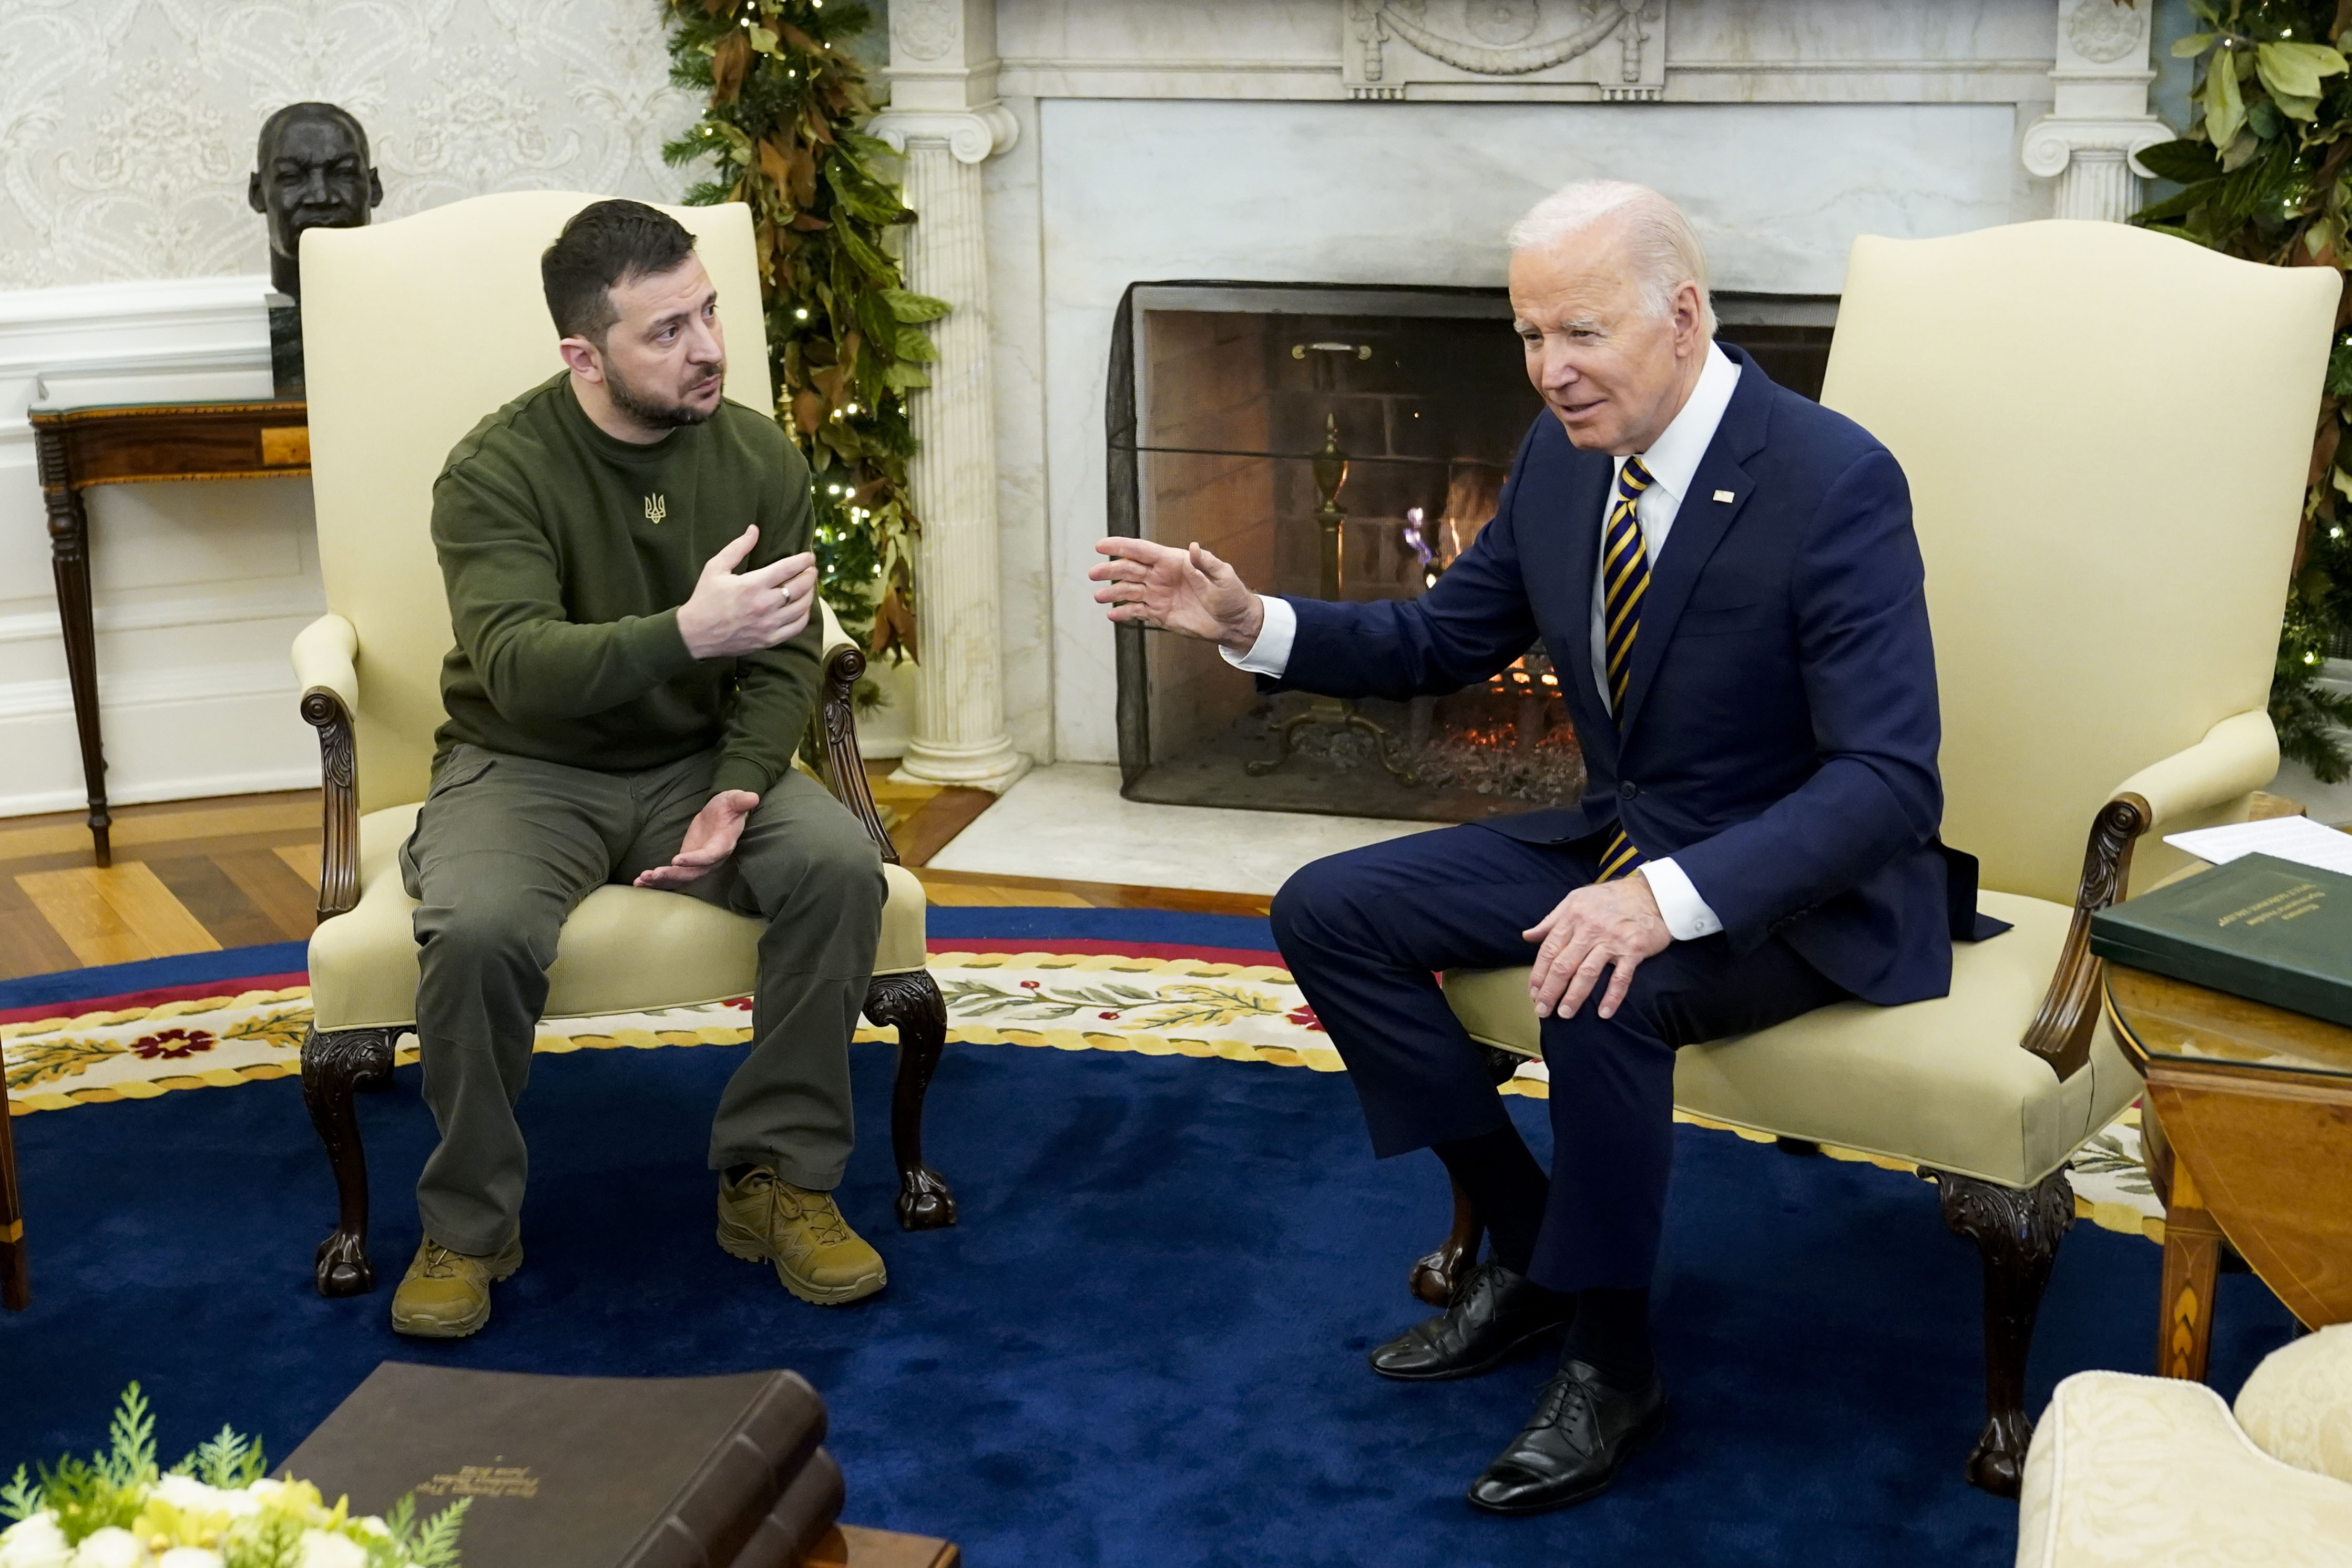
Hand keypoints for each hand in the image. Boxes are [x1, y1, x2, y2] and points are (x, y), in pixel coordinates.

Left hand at [633, 790, 757, 888]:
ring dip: (661, 881)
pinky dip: (657, 880)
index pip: (709, 856)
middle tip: (653, 874)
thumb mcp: (734, 800)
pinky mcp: (687, 863)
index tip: (676, 860)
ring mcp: (698, 864)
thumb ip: (741, 801)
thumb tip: (753, 797)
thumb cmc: (729, 807)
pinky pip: (673, 875)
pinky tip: (639, 882)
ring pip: (680, 878)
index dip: (694, 860)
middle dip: (672, 875)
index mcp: (723, 845)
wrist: (723, 815)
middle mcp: (711, 859)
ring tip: (642, 880)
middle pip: (692, 873)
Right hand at [677, 526, 817, 658]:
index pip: (788, 568)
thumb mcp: (715, 568)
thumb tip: (754, 530)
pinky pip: (796, 627)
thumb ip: (737, 548)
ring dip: (810, 594)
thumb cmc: (705, 598)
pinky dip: (804, 616)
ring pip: (801, 607)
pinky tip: (803, 608)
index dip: (803, 560)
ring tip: (809, 587)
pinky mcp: (769, 639)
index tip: (810, 556)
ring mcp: (768, 624)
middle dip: (810, 575)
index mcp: (752, 584)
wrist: (695, 634)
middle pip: (800, 587)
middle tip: (811, 570)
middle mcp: (764, 604)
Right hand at [1089, 538, 1264, 652]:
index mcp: (1173, 561)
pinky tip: (1112, 615)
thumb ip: (1206, 562)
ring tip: (1098, 596)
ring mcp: (1158, 595)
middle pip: (1129, 570)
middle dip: (1110, 570)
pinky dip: (1124, 613)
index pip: (1142, 551)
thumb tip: (1194, 547)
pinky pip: (1137, 611)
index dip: (1121, 546)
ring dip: (1113, 592)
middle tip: (1093, 573)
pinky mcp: (1159, 613)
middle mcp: (1161, 576)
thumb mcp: (1223, 575)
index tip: (1101, 545)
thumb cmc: (1231, 595)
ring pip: (1129, 591)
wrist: (1233, 622)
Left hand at [1522, 875, 1672, 1021]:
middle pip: (1564, 965)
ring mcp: (1612, 940)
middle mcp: (1590, 928)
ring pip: (1587, 973)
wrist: (1651, 894)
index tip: (1533, 992)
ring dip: (1574, 996)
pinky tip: (1604, 1013)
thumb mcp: (1576, 900)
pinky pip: (1621, 978)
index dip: (1539, 973)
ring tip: (1565, 1014)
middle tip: (1542, 1010)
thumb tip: (1528, 936)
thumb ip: (1552, 920)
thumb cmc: (1609, 898)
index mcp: (1573, 916)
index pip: (1549, 950)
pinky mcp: (1634, 949)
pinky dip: (1612, 997)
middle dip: (1550, 991)